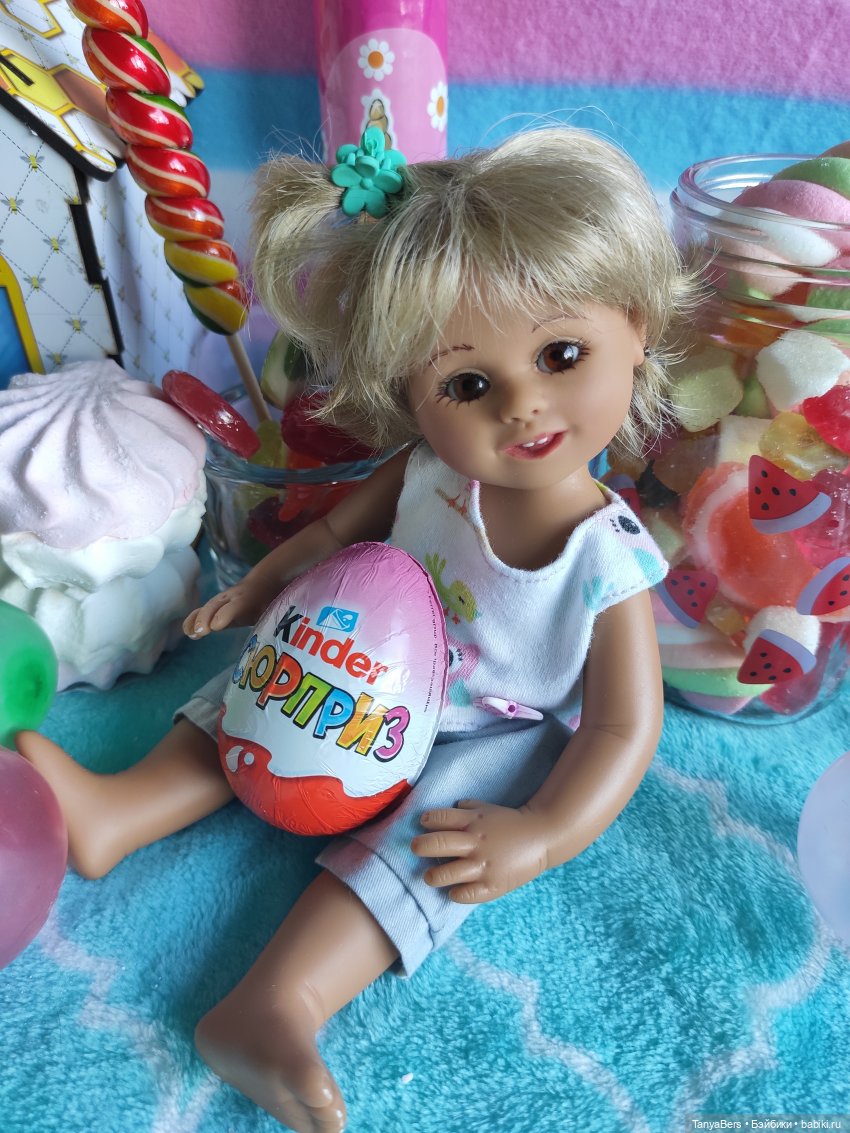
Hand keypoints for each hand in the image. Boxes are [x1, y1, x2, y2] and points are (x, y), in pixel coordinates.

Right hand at [183, 583, 267, 638]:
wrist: (264, 581)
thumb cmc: (269, 600)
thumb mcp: (274, 609)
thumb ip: (273, 621)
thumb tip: (275, 640)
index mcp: (248, 599)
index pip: (234, 607)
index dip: (224, 616)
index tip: (215, 627)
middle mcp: (232, 597)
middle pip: (217, 606)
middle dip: (207, 618)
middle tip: (202, 631)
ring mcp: (222, 599)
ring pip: (207, 607)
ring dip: (198, 620)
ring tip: (192, 633)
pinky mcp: (216, 604)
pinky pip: (202, 610)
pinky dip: (194, 620)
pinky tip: (188, 631)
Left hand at [411, 800, 550, 903]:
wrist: (543, 836)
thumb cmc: (511, 822)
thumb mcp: (488, 808)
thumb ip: (468, 808)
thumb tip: (451, 808)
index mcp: (473, 822)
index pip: (440, 818)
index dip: (427, 820)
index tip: (422, 824)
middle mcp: (475, 843)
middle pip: (438, 844)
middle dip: (420, 846)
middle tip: (415, 848)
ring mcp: (483, 865)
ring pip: (447, 873)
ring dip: (433, 875)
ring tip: (430, 876)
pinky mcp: (492, 885)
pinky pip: (467, 894)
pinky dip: (456, 893)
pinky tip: (452, 891)